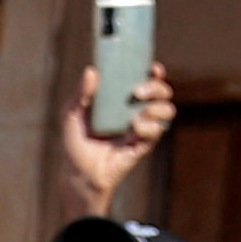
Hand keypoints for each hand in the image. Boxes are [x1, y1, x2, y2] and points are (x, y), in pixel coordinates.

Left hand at [60, 60, 175, 216]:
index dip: (154, 73)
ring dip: (157, 107)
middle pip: (163, 93)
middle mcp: (137, 111)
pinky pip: (157, 131)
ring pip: (167, 110)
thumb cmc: (75, 143)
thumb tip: (92, 71)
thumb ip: (82, 94)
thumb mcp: (72, 114)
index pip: (146, 81)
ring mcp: (142, 129)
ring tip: (136, 115)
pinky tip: (134, 128)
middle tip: (137, 92)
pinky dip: (149, 126)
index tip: (152, 68)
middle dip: (156, 87)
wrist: (78, 174)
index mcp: (122, 100)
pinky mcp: (144, 145)